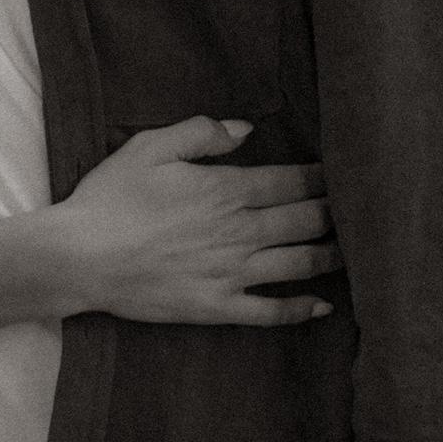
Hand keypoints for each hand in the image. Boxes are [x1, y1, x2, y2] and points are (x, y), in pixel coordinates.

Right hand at [61, 118, 337, 325]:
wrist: (81, 258)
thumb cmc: (111, 197)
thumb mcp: (149, 147)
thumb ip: (201, 133)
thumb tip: (245, 129)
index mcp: (226, 190)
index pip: (292, 182)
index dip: (323, 177)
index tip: (345, 172)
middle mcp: (240, 233)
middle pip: (305, 221)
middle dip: (337, 212)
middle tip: (361, 209)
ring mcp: (233, 274)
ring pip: (300, 264)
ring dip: (331, 255)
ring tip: (354, 249)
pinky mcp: (219, 307)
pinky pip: (272, 311)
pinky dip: (302, 308)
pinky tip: (323, 305)